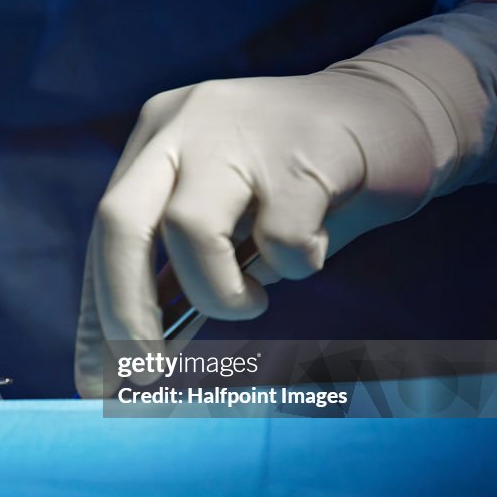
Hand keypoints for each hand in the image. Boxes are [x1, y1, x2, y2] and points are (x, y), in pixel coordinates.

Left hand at [76, 35, 489, 396]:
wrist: (397, 116)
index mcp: (156, 138)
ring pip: (190, 229)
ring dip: (220, 293)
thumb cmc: (297, 186)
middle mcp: (185, 124)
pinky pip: (280, 239)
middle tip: (146, 372)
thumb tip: (133, 358)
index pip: (107, 232)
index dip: (100, 311)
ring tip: (254, 299)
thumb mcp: (227, 221)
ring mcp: (241, 129)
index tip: (99, 380)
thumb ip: (181, 275)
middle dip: (124, 309)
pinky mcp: (303, 150)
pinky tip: (314, 243)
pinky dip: (295, 265)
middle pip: (119, 221)